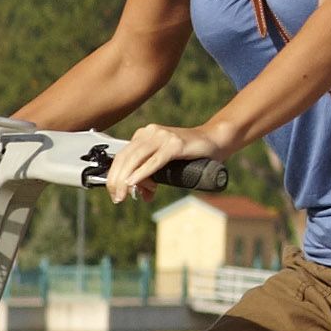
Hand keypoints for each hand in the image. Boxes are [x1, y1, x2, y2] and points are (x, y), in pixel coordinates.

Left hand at [105, 121, 225, 193]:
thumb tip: (142, 194)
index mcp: (144, 135)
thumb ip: (152, 176)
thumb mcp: (167, 166)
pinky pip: (153, 161)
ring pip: (135, 159)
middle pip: (124, 157)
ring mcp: (162, 136)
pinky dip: (141, 173)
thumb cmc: (192, 154)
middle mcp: (150, 132)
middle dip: (116, 180)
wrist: (216, 141)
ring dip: (125, 180)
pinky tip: (133, 182)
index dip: (114, 176)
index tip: (114, 193)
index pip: (121, 156)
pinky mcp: (174, 144)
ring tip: (123, 194)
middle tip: (117, 198)